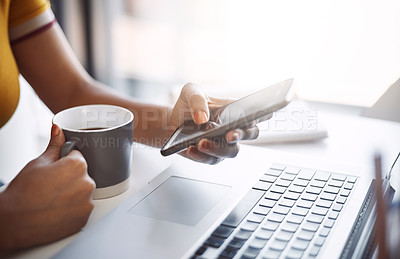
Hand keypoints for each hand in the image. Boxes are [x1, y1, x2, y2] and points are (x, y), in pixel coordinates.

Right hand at [0, 125, 94, 251]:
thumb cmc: (22, 193)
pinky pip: (82, 209)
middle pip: (82, 176)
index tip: (54, 171)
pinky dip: (72, 210)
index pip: (78, 157)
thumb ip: (54, 145)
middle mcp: (87, 184)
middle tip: (50, 187)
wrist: (13, 223)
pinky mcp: (84, 219)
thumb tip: (58, 130)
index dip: (64, 163)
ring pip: (83, 193)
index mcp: (77, 166)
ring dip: (72, 195)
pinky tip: (57, 210)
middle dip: (69, 179)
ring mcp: (87, 203)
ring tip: (52, 200)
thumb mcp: (38, 163)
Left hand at [169, 83, 259, 164]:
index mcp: (235, 111)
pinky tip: (191, 148)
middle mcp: (234, 128)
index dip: (265, 112)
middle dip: (243, 134)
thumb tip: (202, 118)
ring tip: (202, 142)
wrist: (170, 122)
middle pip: (251, 134)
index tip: (266, 112)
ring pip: (232, 151)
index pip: (258, 112)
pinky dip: (200, 155)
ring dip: (218, 148)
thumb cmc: (186, 106)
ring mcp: (224, 144)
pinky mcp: (212, 156)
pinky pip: (211, 159)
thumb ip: (197, 99)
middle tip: (230, 134)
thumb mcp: (190, 92)